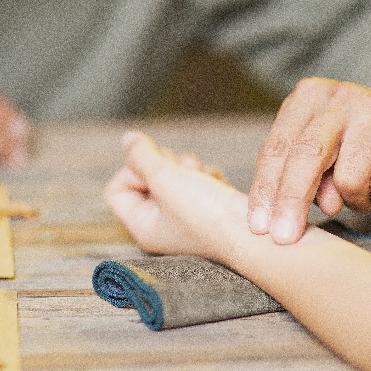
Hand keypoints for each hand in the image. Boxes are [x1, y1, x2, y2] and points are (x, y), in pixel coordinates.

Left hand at [105, 131, 247, 262]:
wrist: (253, 232)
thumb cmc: (208, 215)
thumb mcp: (165, 179)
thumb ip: (141, 155)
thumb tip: (128, 139)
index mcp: (143, 227)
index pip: (117, 190)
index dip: (131, 171)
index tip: (153, 170)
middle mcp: (161, 225)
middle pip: (145, 178)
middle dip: (164, 165)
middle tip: (180, 170)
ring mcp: (185, 217)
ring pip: (172, 176)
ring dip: (186, 167)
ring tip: (201, 175)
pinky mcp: (208, 208)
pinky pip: (196, 180)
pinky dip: (205, 175)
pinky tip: (216, 180)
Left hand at [248, 77, 370, 243]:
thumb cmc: (354, 139)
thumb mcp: (319, 145)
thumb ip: (303, 173)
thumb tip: (319, 206)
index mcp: (308, 96)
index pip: (278, 147)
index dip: (265, 190)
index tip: (259, 227)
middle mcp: (340, 97)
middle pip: (307, 156)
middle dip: (291, 201)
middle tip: (284, 237)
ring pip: (349, 180)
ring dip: (352, 200)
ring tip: (360, 189)